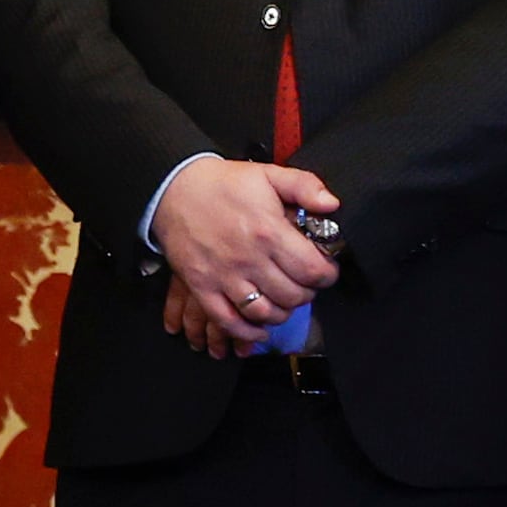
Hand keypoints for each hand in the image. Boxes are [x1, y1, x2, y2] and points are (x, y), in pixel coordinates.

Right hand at [157, 157, 338, 357]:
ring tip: (285, 301)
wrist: (174, 188)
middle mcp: (248, 259)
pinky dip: (247, 332)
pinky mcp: (202, 287)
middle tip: (305, 285)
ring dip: (282, 313)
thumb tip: (332, 205)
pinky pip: (228, 321)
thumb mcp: (269, 174)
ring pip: (264, 313)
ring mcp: (223, 276)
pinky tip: (260, 329)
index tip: (326, 271)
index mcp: (269, 232)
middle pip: (292, 296)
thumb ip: (305, 186)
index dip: (326, 275)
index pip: (311, 270)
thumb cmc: (224, 184)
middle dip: (307, 294)